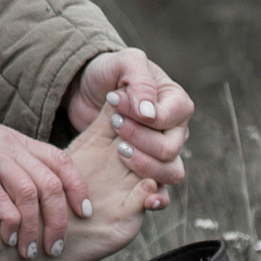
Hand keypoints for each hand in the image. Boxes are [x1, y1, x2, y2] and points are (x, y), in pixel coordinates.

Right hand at [0, 53, 92, 253]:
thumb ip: (14, 164)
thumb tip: (35, 200)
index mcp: (19, 141)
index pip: (63, 162)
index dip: (80, 190)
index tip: (85, 216)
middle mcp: (10, 146)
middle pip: (51, 184)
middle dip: (59, 222)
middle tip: (55, 249)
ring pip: (28, 192)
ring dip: (33, 228)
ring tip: (29, 253)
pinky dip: (6, 220)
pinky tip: (6, 238)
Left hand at [65, 49, 193, 189]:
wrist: (85, 90)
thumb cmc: (108, 72)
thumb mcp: (123, 62)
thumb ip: (140, 82)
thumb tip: (150, 114)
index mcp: (175, 101)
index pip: (174, 117)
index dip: (146, 116)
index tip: (117, 102)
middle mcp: (175, 129)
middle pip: (171, 148)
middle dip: (140, 139)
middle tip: (113, 123)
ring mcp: (163, 152)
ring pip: (171, 172)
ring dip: (143, 164)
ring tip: (118, 148)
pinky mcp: (146, 170)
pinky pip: (161, 192)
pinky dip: (156, 198)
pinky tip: (145, 198)